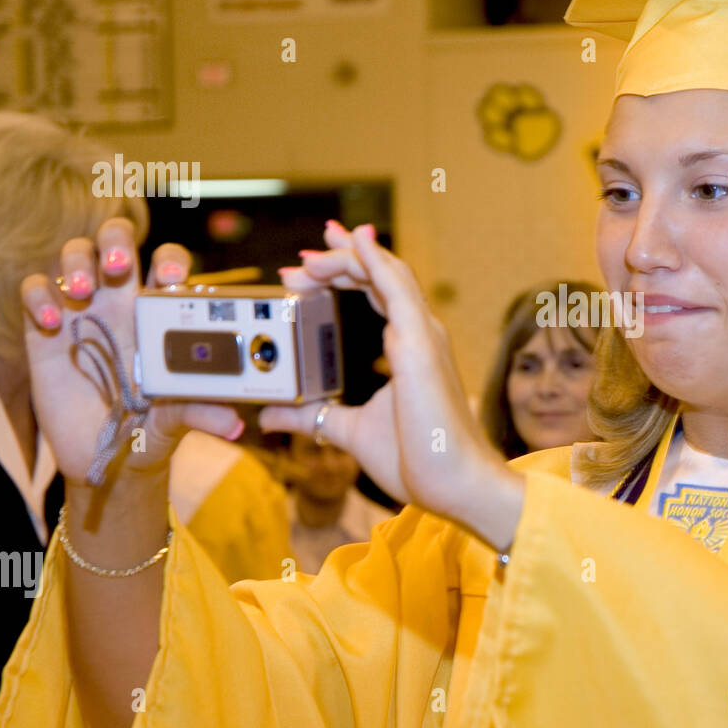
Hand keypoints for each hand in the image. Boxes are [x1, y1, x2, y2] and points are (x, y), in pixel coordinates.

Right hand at [21, 218, 243, 490]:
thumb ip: (198, 411)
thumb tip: (233, 425)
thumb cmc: (147, 428)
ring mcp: (82, 310)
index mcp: (159, 313)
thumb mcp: (173, 420)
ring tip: (83, 291)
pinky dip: (40, 295)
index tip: (171, 278)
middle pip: (117, 240)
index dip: (170, 259)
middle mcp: (121, 301)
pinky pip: (36, 288)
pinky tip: (52, 324)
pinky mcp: (45, 328)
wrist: (103, 457)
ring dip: (76, 261)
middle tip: (118, 265)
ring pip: (75, 254)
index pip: (168, 264)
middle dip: (116, 240)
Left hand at [259, 222, 523, 548]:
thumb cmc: (419, 460)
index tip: (306, 268)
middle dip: (338, 258)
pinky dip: (374, 262)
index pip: (376, 292)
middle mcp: (419, 334)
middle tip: (300, 257)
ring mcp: (422, 336)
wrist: (454, 483)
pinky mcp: (419, 345)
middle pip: (379, 275)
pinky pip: (396, 290)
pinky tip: (355, 244)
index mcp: (409, 348)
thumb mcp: (349, 432)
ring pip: (386, 274)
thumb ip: (315, 418)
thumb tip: (273, 416)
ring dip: (347, 256)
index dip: (344, 272)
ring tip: (312, 251)